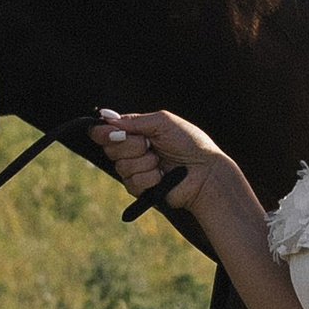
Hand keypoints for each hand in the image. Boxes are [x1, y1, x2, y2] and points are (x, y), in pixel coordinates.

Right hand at [93, 106, 222, 213]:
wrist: (206, 171)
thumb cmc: (190, 144)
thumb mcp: (163, 122)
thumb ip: (134, 121)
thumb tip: (107, 118)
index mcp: (136, 133)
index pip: (107, 132)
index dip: (102, 132)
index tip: (109, 132)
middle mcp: (133, 152)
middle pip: (110, 149)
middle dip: (130, 146)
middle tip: (149, 144)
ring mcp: (136, 171)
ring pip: (121, 167)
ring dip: (144, 162)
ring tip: (161, 161)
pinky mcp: (141, 190)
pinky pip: (132, 182)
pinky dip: (149, 177)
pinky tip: (162, 176)